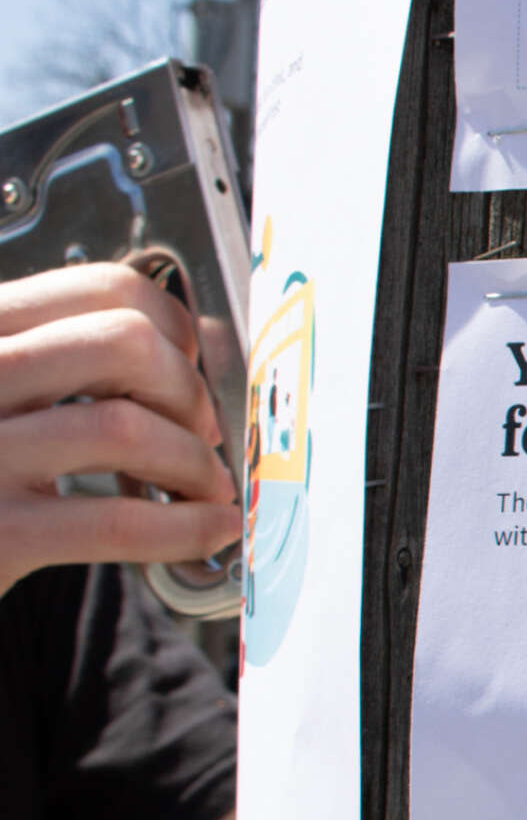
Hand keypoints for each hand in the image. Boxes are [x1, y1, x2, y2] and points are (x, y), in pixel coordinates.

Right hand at [0, 265, 236, 594]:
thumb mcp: (3, 395)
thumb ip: (69, 362)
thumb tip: (193, 351)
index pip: (105, 288)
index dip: (175, 332)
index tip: (189, 374)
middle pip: (126, 344)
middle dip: (189, 393)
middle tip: (201, 435)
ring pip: (128, 427)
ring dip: (194, 464)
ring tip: (203, 488)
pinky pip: (115, 521)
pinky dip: (186, 528)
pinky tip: (212, 531)